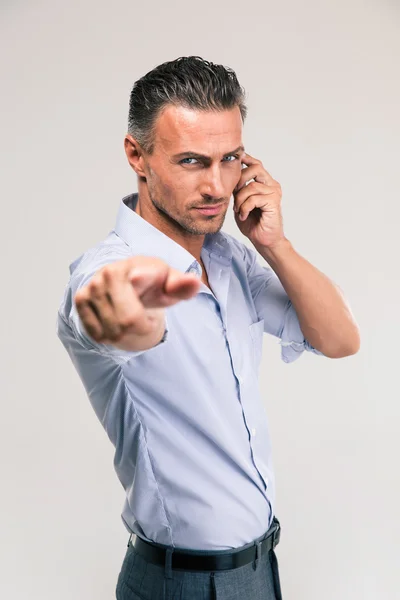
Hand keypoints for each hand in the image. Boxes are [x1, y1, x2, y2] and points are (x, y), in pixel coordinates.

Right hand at [74, 256, 199, 350]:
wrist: (127, 278)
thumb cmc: (153, 283)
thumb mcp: (170, 284)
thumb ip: (182, 286)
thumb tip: (194, 283)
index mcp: (133, 267)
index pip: (138, 280)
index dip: (139, 282)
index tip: (136, 278)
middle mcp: (107, 274)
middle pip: (127, 322)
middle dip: (141, 327)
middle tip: (145, 317)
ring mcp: (91, 287)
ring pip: (112, 332)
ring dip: (125, 333)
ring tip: (130, 316)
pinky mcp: (80, 301)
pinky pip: (98, 334)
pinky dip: (110, 334)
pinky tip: (115, 320)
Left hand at [233, 153, 285, 248]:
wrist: (263, 241)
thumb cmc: (253, 223)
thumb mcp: (240, 202)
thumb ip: (237, 190)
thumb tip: (227, 176)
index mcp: (265, 183)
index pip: (256, 164)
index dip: (245, 160)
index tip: (234, 159)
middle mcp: (272, 185)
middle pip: (256, 168)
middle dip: (240, 180)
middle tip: (234, 195)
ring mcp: (274, 192)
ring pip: (251, 186)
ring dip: (240, 200)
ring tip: (239, 211)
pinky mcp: (274, 202)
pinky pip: (254, 198)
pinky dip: (245, 208)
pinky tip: (244, 216)